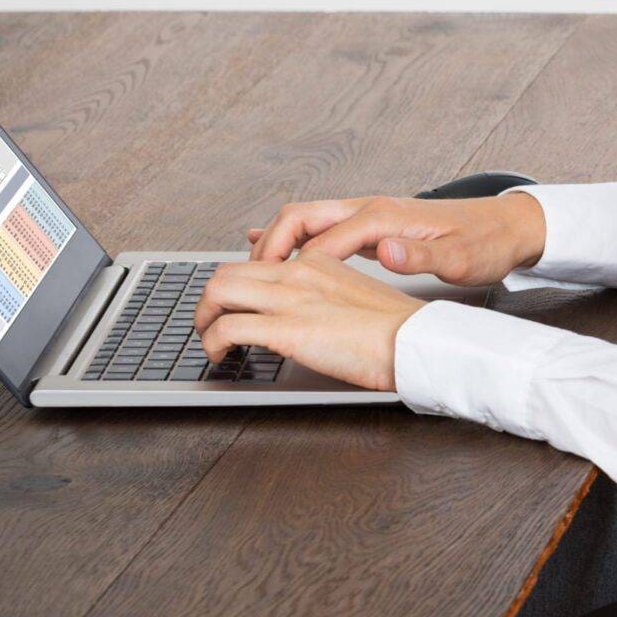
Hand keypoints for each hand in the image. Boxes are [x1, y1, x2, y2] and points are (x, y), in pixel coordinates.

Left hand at [192, 253, 425, 391]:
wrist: (414, 340)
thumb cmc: (397, 327)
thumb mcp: (358, 293)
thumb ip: (328, 293)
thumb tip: (310, 313)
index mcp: (318, 260)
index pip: (259, 261)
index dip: (238, 285)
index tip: (234, 305)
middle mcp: (298, 272)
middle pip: (227, 271)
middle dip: (208, 300)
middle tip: (209, 323)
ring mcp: (290, 299)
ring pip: (218, 292)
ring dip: (202, 318)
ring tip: (208, 341)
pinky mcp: (286, 329)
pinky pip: (228, 328)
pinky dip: (213, 343)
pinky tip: (221, 357)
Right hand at [246, 192, 546, 286]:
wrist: (509, 226)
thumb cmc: (487, 242)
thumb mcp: (461, 259)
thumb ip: (422, 257)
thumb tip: (386, 253)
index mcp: (385, 217)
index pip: (320, 237)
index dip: (286, 262)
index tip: (262, 288)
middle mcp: (372, 209)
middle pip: (301, 216)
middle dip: (267, 244)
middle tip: (244, 280)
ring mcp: (371, 215)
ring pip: (307, 220)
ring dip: (277, 242)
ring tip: (249, 273)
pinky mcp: (375, 226)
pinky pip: (323, 228)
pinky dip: (295, 240)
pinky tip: (275, 249)